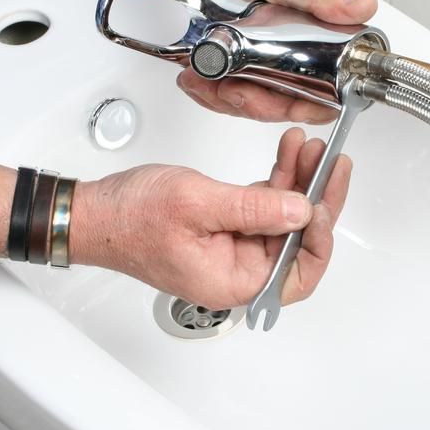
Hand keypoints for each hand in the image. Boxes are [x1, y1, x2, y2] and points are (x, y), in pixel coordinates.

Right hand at [71, 128, 350, 309]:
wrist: (97, 211)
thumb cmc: (132, 217)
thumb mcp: (198, 204)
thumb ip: (254, 209)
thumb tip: (301, 211)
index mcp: (233, 281)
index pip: (298, 273)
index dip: (319, 238)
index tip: (323, 199)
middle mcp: (238, 271)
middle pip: (297, 242)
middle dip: (316, 198)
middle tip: (332, 164)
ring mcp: (234, 249)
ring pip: (283, 218)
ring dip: (298, 182)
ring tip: (309, 148)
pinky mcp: (227, 227)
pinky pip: (263, 206)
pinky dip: (277, 180)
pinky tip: (288, 155)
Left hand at [177, 0, 378, 124]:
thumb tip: (362, 8)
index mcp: (318, 45)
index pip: (321, 95)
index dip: (307, 107)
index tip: (287, 104)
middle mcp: (289, 61)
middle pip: (279, 106)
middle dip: (255, 104)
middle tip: (236, 89)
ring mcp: (258, 64)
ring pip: (248, 103)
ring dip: (225, 100)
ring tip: (207, 83)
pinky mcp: (230, 64)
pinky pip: (220, 92)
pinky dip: (206, 91)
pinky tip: (195, 80)